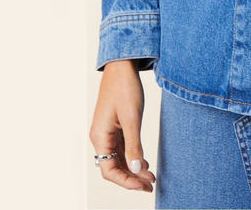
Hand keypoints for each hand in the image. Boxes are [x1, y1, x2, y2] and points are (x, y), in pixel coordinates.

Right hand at [90, 60, 155, 192]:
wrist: (122, 65)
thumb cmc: (125, 88)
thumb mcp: (132, 118)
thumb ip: (133, 145)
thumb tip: (135, 170)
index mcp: (100, 137)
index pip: (109, 170)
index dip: (125, 181)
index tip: (143, 186)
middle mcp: (100, 137)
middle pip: (113, 166)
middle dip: (131, 178)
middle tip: (150, 185)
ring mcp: (107, 132)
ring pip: (118, 158)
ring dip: (133, 168)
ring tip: (150, 176)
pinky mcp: (114, 126)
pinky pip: (121, 148)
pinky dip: (132, 156)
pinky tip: (144, 162)